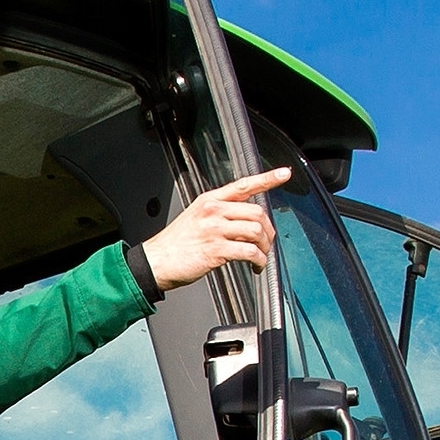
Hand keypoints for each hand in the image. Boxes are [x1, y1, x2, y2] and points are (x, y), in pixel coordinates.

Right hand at [143, 167, 288, 291]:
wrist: (155, 262)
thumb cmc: (174, 244)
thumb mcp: (195, 218)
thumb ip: (219, 214)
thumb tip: (243, 222)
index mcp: (209, 200)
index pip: (243, 185)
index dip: (267, 179)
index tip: (284, 174)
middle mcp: (213, 211)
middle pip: (256, 212)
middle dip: (268, 230)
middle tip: (267, 242)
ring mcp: (215, 230)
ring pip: (255, 232)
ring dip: (264, 247)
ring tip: (261, 256)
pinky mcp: (216, 250)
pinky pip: (248, 252)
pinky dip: (258, 260)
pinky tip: (256, 266)